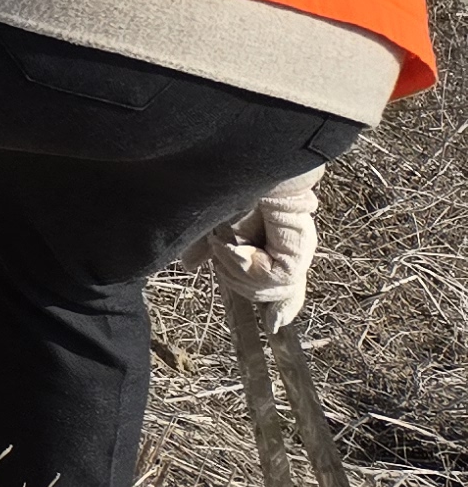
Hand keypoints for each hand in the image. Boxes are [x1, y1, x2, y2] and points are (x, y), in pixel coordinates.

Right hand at [218, 172, 320, 333]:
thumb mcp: (211, 223)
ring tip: (224, 241)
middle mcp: (291, 250)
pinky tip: (234, 244)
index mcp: (275, 245)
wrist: (240, 161)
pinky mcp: (298, 246)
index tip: (271, 326)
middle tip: (220, 252)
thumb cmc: (226, 184)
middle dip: (236, 279)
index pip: (282, 287)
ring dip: (236, 270)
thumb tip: (189, 265)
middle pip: (268, 295)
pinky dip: (246, 266)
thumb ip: (205, 247)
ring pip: (268, 290)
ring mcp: (297, 249)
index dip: (277, 307)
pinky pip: (274, 278)